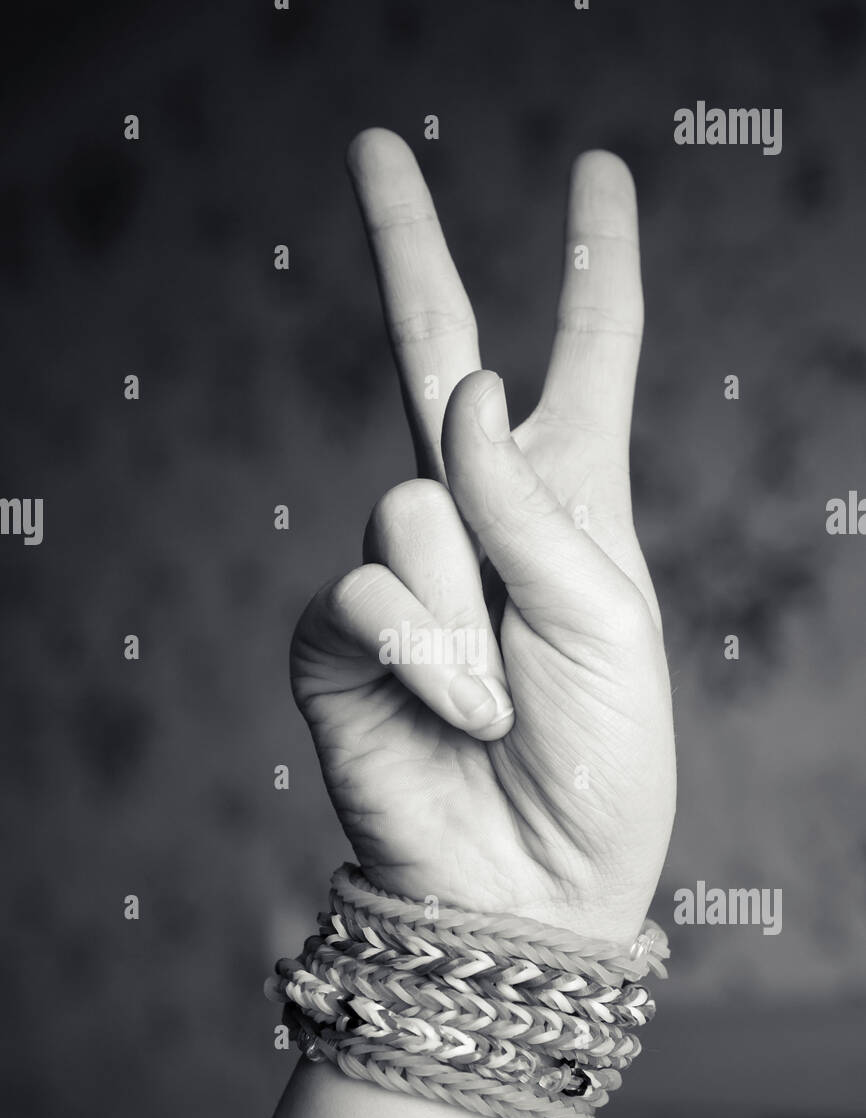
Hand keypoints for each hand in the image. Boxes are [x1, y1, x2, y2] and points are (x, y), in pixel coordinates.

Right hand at [291, 129, 675, 945]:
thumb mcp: (605, 617)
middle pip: (435, 353)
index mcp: (571, 505)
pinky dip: (424, 656)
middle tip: (374, 144)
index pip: (585, 361)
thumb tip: (466, 385)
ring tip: (499, 696)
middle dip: (409, 247)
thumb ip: (533, 499)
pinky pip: (366, 589)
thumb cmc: (601, 760)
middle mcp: (479, 519)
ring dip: (467, 609)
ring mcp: (402, 571)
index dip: (594, 270)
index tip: (598, 179)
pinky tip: (454, 711)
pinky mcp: (341, 633)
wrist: (531, 886)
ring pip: (409, 501)